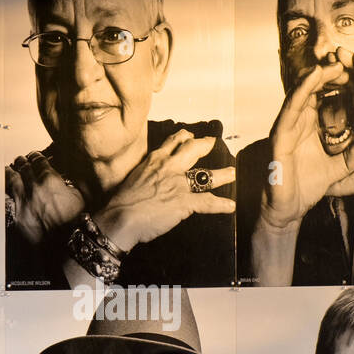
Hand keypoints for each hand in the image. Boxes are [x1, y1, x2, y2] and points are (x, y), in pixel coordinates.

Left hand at [5, 151, 85, 244]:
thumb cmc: (76, 221)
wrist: (67, 243)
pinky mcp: (18, 215)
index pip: (38, 160)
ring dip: (10, 171)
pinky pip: (8, 198)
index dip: (36, 156)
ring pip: (11, 179)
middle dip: (22, 161)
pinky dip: (6, 191)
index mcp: (50, 179)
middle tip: (21, 160)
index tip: (35, 156)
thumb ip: (68, 183)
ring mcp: (23, 201)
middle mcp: (33, 187)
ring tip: (9, 168)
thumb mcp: (79, 196)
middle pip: (23, 167)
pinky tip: (5, 189)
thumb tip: (63, 177)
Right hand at [94, 129, 235, 252]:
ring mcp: (179, 184)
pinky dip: (221, 205)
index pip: (173, 142)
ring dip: (223, 175)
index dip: (184, 137)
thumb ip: (147, 175)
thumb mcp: (134, 179)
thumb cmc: (122, 203)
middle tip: (213, 143)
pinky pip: (208, 202)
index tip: (190, 136)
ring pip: (207, 175)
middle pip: (193, 150)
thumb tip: (151, 182)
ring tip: (232, 173)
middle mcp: (169, 168)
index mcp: (155, 161)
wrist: (120, 218)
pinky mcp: (184, 202)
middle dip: (205, 145)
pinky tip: (230, 206)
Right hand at [260, 58, 353, 230]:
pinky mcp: (279, 135)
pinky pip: (290, 109)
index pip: (324, 99)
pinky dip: (301, 91)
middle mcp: (296, 124)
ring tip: (330, 61)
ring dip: (315, 76)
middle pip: (312, 91)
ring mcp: (286, 128)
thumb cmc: (307, 187)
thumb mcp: (337, 169)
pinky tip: (312, 78)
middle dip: (327, 74)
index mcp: (309, 128)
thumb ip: (350, 157)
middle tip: (343, 58)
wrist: (288, 209)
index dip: (339, 84)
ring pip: (300, 94)